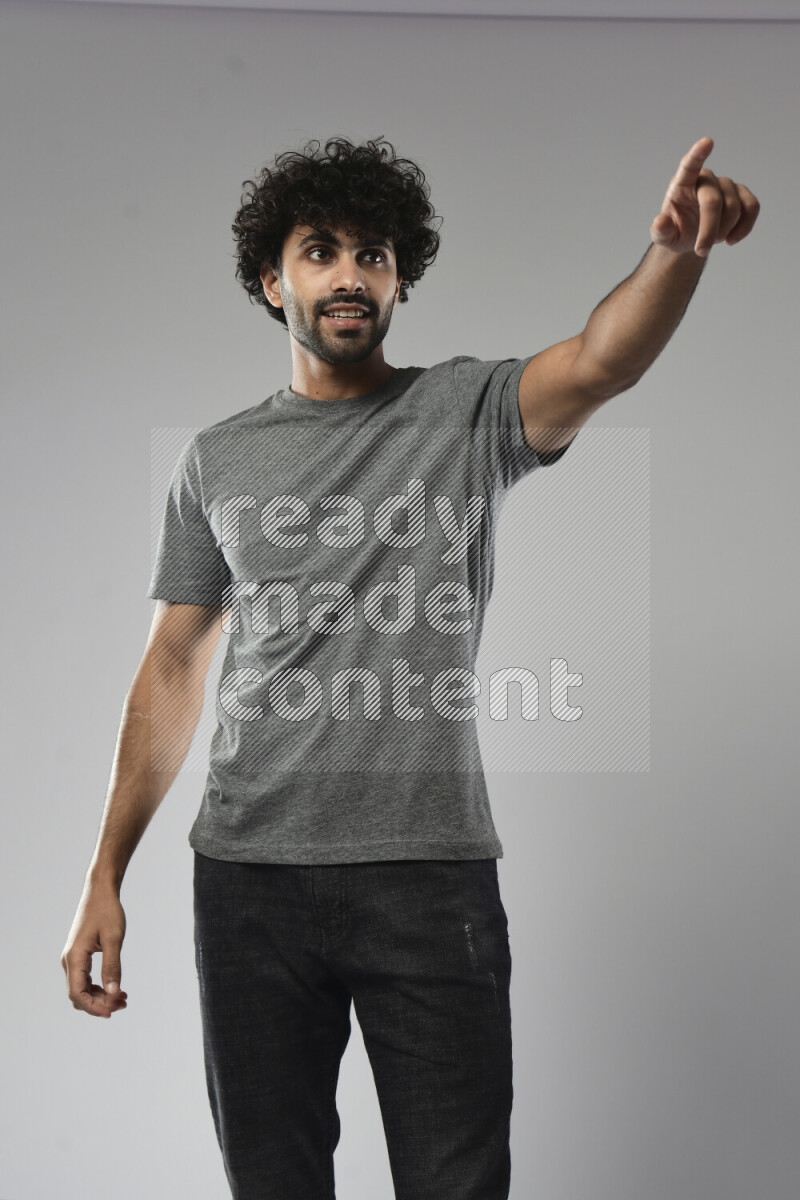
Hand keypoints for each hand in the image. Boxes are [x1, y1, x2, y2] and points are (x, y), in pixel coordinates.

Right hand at [61, 882, 128, 1017]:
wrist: (100, 892)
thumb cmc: (107, 911)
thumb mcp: (113, 938)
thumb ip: (112, 966)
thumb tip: (114, 992)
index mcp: (74, 957)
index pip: (77, 994)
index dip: (93, 1007)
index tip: (113, 1011)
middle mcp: (69, 960)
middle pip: (79, 995)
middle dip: (100, 1004)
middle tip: (124, 1003)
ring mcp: (73, 959)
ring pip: (82, 989)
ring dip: (100, 997)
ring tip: (124, 998)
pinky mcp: (79, 956)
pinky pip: (85, 980)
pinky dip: (99, 987)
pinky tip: (116, 988)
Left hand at [650, 137, 759, 257]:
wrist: (693, 238)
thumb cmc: (677, 231)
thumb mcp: (664, 236)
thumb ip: (660, 231)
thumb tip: (659, 223)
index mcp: (683, 183)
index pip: (689, 164)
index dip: (698, 154)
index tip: (707, 142)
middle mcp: (705, 179)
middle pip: (714, 201)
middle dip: (709, 229)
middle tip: (701, 251)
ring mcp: (726, 185)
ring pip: (733, 207)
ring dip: (722, 232)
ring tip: (710, 240)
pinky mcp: (742, 195)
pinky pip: (752, 208)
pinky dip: (744, 227)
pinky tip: (731, 240)